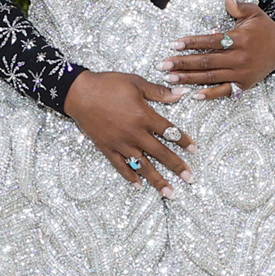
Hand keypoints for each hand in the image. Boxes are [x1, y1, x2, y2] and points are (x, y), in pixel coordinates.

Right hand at [64, 71, 193, 195]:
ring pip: (143, 165)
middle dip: (176, 166)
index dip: (183, 141)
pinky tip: (139, 186)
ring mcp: (121, 144)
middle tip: (189, 179)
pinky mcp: (107, 148)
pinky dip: (130, 177)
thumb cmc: (108, 85)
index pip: (170, 131)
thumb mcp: (136, 83)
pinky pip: (121, 166)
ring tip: (169, 192)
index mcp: (144, 116)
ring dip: (157, 179)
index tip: (194, 150)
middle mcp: (135, 134)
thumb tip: (180, 94)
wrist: (79, 93)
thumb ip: (158, 92)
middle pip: (160, 153)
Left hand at [160, 0, 274, 99]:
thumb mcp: (254, 13)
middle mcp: (240, 57)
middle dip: (183, 63)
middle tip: (164, 64)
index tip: (174, 44)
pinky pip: (225, 91)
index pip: (211, 41)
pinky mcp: (244, 84)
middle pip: (207, 61)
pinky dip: (210, 94)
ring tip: (171, 78)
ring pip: (211, 76)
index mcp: (240, 39)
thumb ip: (238, 7)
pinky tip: (194, 95)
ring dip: (190, 78)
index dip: (192, 43)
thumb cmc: (263, 28)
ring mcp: (241, 73)